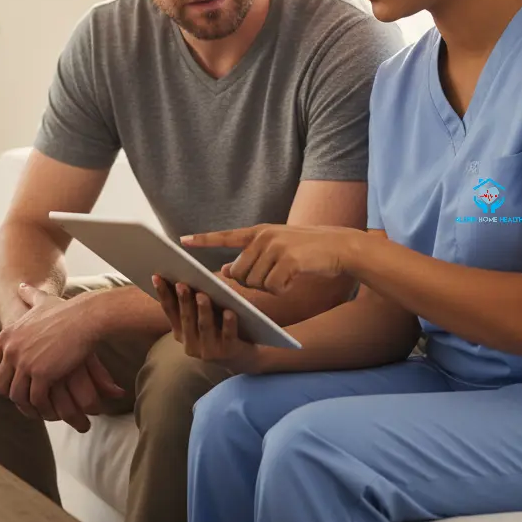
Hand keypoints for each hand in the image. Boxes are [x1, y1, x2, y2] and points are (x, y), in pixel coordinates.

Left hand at [0, 285, 124, 431]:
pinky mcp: (42, 375)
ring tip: (36, 408)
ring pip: (17, 395)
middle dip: (11, 394)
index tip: (3, 386)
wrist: (86, 317)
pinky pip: (35, 399)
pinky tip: (49, 408)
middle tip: (24, 399)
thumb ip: (29, 295)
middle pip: (1, 385)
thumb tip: (21, 286)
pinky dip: (41, 406)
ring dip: (26, 404)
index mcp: (7, 335)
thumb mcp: (42, 301)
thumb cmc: (67, 310)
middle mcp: (11, 350)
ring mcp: (25, 363)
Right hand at [152, 276, 260, 373]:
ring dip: (203, 311)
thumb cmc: (219, 329)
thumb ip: (194, 301)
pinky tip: (230, 312)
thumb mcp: (202, 317)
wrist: (241, 357)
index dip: (163, 294)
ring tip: (202, 295)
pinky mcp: (228, 352)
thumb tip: (188, 275)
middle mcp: (190, 344)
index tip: (157, 277)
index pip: (170, 310)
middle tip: (182, 284)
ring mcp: (208, 350)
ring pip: (205, 327)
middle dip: (183, 300)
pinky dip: (228, 324)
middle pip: (186, 318)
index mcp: (181, 332)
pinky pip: (228, 336)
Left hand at [181, 225, 359, 293]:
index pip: (226, 236)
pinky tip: (295, 280)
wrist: (341, 246)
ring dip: (270, 287)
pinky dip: (283, 290)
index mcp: (260, 231)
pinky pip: (273, 288)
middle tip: (274, 277)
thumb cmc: (309, 251)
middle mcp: (264, 237)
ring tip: (288, 275)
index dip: (203, 240)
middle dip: (251, 282)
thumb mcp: (277, 248)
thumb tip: (225, 270)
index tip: (181, 242)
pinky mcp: (288, 260)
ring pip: (255, 283)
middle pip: (239, 272)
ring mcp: (276, 247)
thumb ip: (253, 256)